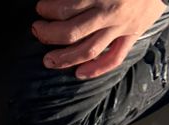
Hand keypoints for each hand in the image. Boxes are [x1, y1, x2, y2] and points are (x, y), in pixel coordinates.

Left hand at [32, 0, 165, 78]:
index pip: (67, 7)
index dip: (49, 9)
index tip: (40, 8)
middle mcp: (110, 12)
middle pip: (72, 32)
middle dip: (49, 33)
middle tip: (37, 30)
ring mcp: (121, 27)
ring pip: (88, 50)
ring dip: (65, 58)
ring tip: (48, 60)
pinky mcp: (132, 35)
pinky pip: (114, 58)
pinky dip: (96, 69)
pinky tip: (79, 74)